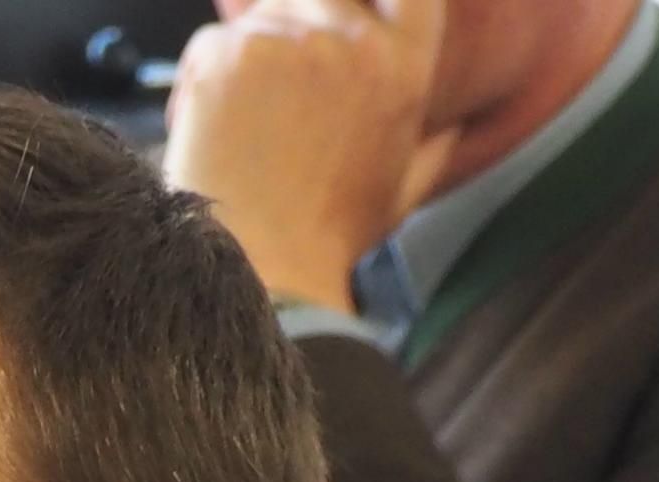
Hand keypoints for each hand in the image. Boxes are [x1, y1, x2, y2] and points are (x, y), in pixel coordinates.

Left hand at [164, 0, 450, 310]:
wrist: (269, 278)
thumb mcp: (401, 190)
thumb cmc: (332, 242)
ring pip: (264, 10)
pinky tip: (212, 133)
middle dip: (299, 21)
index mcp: (404, 64)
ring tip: (245, 123)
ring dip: (251, 52)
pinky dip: (205, 80)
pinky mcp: (229, 55)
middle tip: (278, 87)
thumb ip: (432, 145)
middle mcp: (353, 40)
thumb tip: (453, 127)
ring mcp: (288, 42)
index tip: (349, 19)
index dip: (373, 1)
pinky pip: (213, 41)